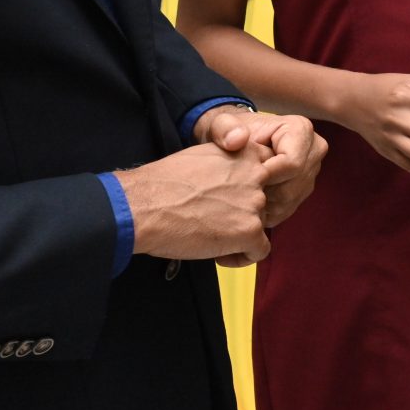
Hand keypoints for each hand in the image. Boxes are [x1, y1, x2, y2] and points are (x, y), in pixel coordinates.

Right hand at [116, 141, 271, 266]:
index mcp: (244, 152)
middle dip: (242, 212)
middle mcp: (256, 174)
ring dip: (240, 234)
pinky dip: (242, 257)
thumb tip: (231, 182)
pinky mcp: (250, 230)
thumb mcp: (201, 158)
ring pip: (260, 225)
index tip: (229, 200)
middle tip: (216, 220)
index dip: (248, 189)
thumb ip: (227, 165)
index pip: (266, 172)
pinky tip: (219, 254)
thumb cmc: (162, 184)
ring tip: (212, 238)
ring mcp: (255, 203)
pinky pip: (260, 250)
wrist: (143, 206)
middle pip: (263, 200)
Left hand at [197, 108, 327, 226]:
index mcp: (301, 129)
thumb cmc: (229, 133)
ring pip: (290, 200)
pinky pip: (287, 209)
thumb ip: (224, 129)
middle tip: (238, 186)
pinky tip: (249, 202)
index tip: (242, 176)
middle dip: (264, 190)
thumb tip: (236, 140)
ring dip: (264, 203)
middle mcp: (314, 150)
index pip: (292, 163)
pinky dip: (266, 211)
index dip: (266, 175)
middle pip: (293, 185)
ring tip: (242, 193)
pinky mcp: (304, 189)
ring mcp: (311, 172)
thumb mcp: (220, 125)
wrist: (235, 143)